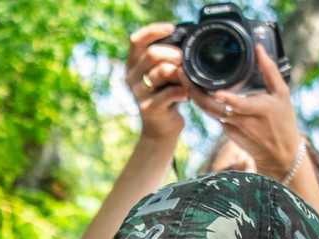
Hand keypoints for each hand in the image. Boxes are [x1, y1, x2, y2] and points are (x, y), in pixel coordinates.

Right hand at [127, 23, 190, 140]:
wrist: (160, 129)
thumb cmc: (165, 97)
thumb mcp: (162, 74)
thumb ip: (166, 58)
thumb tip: (183, 41)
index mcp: (133, 65)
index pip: (136, 40)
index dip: (153, 30)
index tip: (171, 28)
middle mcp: (131, 77)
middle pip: (152, 53)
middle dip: (174, 54)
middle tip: (185, 62)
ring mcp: (138, 93)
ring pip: (163, 71)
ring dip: (180, 73)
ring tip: (185, 81)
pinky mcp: (149, 107)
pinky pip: (171, 91)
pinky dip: (184, 91)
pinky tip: (186, 96)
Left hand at [191, 46, 300, 178]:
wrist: (278, 154)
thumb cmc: (284, 120)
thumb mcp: (283, 94)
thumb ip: (269, 70)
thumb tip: (258, 48)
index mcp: (261, 110)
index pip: (242, 105)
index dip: (229, 99)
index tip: (218, 92)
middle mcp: (243, 121)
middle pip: (214, 107)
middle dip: (195, 91)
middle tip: (183, 73)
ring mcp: (232, 128)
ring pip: (208, 111)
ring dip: (193, 94)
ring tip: (183, 77)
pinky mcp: (226, 131)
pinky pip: (212, 113)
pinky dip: (202, 101)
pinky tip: (192, 88)